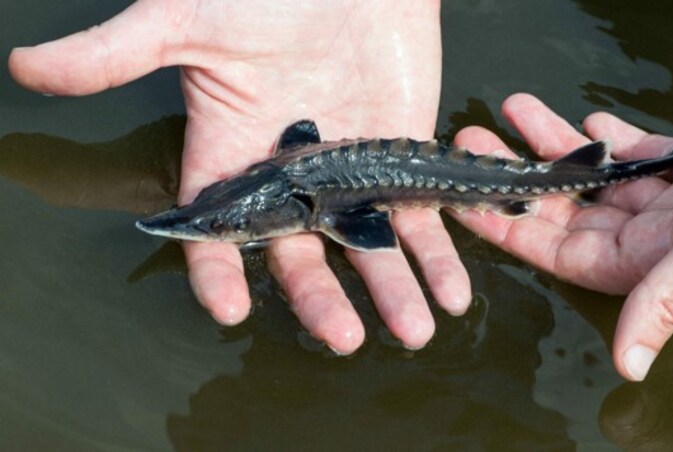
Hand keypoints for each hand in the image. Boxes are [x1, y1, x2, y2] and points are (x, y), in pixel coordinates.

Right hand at [9, 0, 470, 352]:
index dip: (217, 271)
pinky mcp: (404, 162)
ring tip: (417, 329)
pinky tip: (455, 287)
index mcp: (234, 159)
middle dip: (323, 297)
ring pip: (369, 245)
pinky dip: (438, 251)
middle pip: (302, 255)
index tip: (229, 310)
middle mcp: (293, 181)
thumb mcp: (189, 20)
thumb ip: (120, 52)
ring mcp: (352, 177)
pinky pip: (422, 215)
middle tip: (345, 338)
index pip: (216, 231)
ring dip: (393, 290)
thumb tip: (26, 68)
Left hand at [453, 93, 672, 379]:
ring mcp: (667, 199)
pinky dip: (606, 141)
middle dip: (517, 174)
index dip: (508, 227)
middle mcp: (651, 234)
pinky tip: (584, 124)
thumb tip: (629, 365)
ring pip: (591, 175)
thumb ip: (665, 302)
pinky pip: (632, 155)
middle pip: (563, 208)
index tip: (469, 199)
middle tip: (476, 143)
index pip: (557, 249)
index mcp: (648, 260)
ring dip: (552, 145)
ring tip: (516, 112)